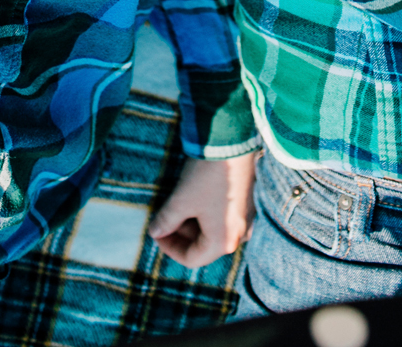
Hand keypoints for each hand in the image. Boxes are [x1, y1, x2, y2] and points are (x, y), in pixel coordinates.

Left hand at [148, 152, 257, 268]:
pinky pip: (223, 217)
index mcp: (223, 242)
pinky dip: (206, 213)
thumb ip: (166, 221)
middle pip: (204, 245)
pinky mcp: (247, 202)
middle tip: (164, 219)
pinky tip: (194, 197)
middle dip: (181, 234)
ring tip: (177, 206)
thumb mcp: (181, 200)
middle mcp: (239, 234)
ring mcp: (245, 218)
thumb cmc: (206, 176)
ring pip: (214, 230)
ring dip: (192, 223)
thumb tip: (154, 232)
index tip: (156, 233)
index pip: (192, 258)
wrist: (232, 142)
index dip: (169, 248)